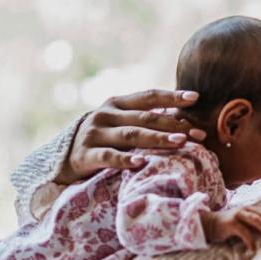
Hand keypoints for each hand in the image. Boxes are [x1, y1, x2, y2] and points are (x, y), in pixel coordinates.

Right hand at [56, 90, 206, 183]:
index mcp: (117, 103)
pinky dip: (126, 159)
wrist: (62, 159)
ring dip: (157, 138)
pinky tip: (143, 162)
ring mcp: (94, 134)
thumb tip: (186, 118)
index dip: (172, 96)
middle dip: (174, 124)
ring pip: (131, 135)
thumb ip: (144, 118)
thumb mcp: (120, 124)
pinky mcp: (86, 155)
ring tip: (180, 142)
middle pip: (145, 117)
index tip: (195, 98)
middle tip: (198, 133)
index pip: (148, 97)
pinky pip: (109, 157)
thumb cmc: (103, 140)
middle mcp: (105, 115)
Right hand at [201, 206, 260, 251]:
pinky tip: (253, 249)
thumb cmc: (229, 226)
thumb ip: (255, 226)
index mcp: (249, 209)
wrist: (208, 224)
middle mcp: (244, 210)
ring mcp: (237, 216)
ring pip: (255, 219)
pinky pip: (243, 231)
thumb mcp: (244, 224)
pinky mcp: (230, 224)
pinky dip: (250, 240)